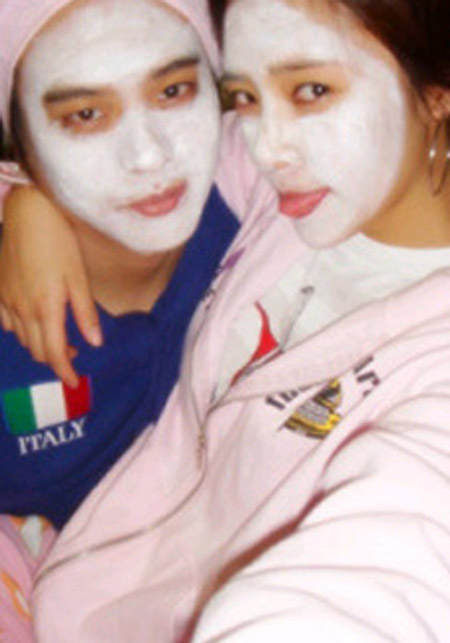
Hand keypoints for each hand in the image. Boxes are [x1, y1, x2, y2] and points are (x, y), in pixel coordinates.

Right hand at [0, 186, 101, 386]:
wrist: (27, 212)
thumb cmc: (59, 242)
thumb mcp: (79, 278)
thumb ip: (85, 313)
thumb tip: (95, 343)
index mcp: (47, 309)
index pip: (55, 354)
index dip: (65, 372)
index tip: (75, 381)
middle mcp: (23, 310)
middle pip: (38, 350)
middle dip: (56, 360)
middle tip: (74, 355)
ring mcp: (6, 300)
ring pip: (22, 338)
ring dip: (41, 345)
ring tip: (59, 337)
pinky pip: (6, 322)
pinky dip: (21, 330)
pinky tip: (33, 320)